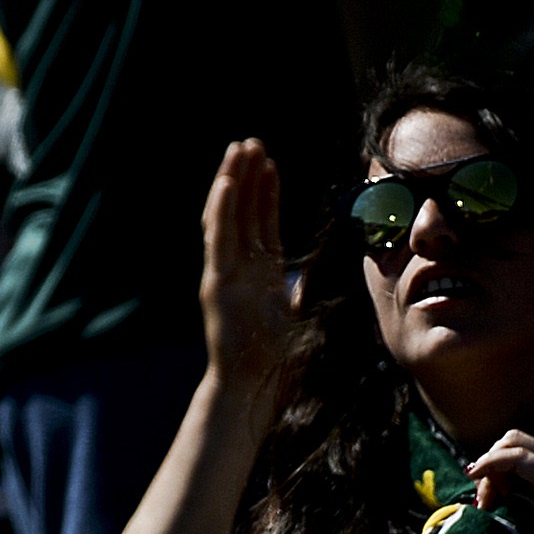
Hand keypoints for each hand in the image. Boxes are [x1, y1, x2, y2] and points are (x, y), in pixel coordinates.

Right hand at [199, 137, 292, 390]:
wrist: (253, 388)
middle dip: (247, 177)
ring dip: (232, 182)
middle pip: (241, 213)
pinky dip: (221, 208)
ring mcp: (223, 273)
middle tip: (252, 144)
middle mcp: (236, 268)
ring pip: (226, 217)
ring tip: (240, 150)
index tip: (270, 165)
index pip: (260, 224)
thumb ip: (299, 291)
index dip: (264, 194)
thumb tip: (318, 276)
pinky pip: (218, 238)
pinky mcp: (215, 282)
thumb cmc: (275, 361)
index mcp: (257, 275)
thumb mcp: (296, 317)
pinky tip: (228, 182)